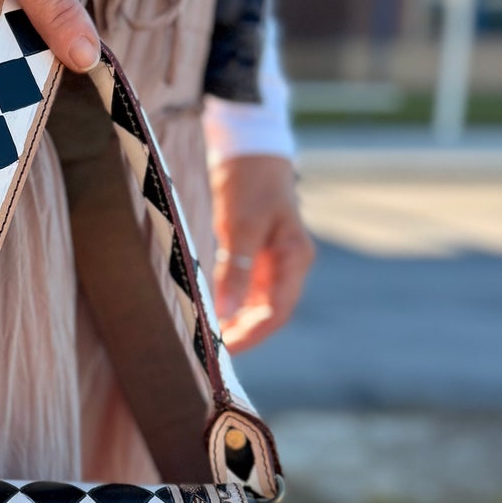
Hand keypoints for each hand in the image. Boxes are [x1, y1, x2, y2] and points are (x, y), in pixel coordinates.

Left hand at [209, 154, 314, 353]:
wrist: (250, 150)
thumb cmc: (250, 183)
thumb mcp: (240, 226)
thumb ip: (236, 270)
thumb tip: (226, 313)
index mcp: (295, 259)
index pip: (277, 313)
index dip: (251, 335)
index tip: (223, 350)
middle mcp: (289, 265)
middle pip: (269, 314)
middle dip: (242, 334)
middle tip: (208, 352)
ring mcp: (275, 262)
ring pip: (257, 305)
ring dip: (235, 323)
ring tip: (206, 339)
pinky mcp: (257, 256)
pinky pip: (246, 290)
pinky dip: (230, 305)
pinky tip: (210, 315)